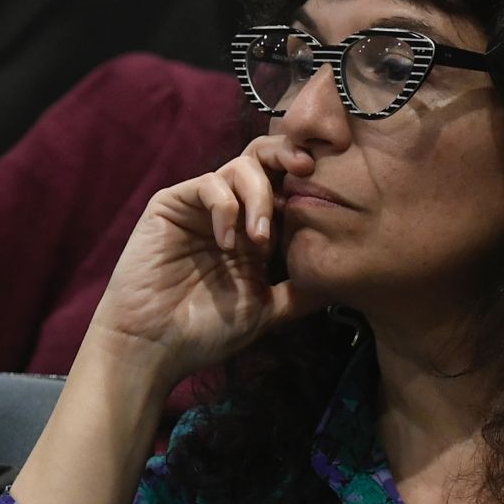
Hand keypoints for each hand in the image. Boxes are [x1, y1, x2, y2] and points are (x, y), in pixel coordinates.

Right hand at [85, 135, 324, 388]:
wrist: (155, 347)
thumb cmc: (207, 330)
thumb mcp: (268, 310)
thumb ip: (302, 292)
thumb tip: (348, 283)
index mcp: (256, 228)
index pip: (287, 184)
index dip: (309, 181)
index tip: (333, 190)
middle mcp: (232, 209)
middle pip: (264, 157)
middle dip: (289, 156)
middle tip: (308, 171)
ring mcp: (202, 205)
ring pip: (241, 166)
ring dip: (259, 196)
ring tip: (260, 239)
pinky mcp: (172, 204)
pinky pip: (208, 184)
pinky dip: (226, 206)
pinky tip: (227, 242)